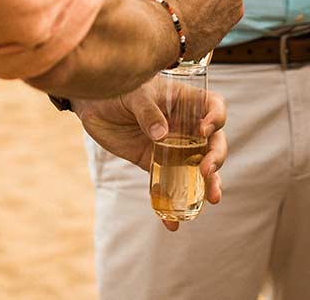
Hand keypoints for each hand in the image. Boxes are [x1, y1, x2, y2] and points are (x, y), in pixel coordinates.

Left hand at [72, 77, 227, 231]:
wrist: (92, 103)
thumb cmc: (118, 88)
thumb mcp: (133, 93)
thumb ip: (147, 111)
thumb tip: (161, 135)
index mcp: (185, 101)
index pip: (213, 107)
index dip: (216, 118)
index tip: (205, 130)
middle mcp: (185, 125)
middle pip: (213, 142)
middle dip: (216, 158)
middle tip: (207, 171)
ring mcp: (172, 146)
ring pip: (197, 167)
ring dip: (208, 184)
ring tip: (211, 199)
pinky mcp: (154, 163)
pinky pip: (168, 184)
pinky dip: (171, 203)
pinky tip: (172, 223)